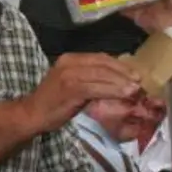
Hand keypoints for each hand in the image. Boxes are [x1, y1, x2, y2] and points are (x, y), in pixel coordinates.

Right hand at [21, 53, 140, 131]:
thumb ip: (90, 79)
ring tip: (136, 89)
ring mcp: (69, 74)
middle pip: (103, 64)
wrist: (32, 114)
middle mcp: (69, 62)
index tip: (134, 74)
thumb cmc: (53, 102)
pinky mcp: (71, 88)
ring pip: (102, 75)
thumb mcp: (72, 85)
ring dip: (121, 82)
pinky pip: (98, 87)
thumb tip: (116, 81)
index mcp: (70, 59)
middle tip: (139, 81)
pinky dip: (114, 90)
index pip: (100, 58)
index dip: (119, 65)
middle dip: (123, 72)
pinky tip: (125, 94)